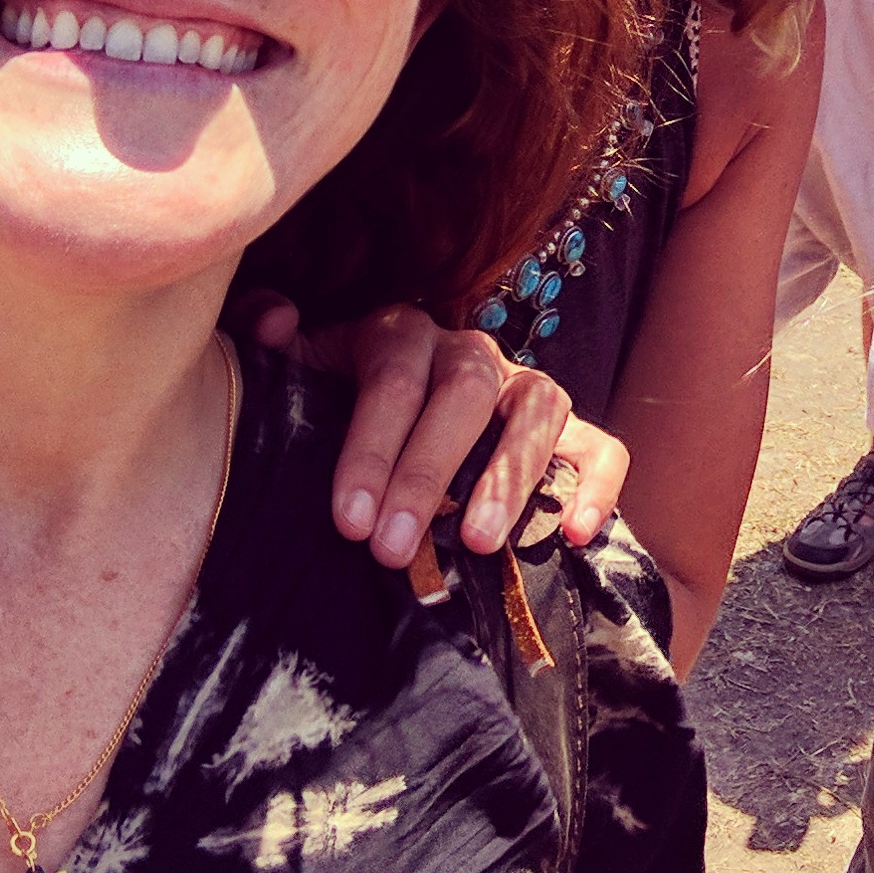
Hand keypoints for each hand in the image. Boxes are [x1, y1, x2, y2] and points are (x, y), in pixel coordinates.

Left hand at [233, 295, 630, 564]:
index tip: (348, 521)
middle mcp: (471, 352)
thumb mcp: (298, 372)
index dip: (371, 450)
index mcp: (402, 335)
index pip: (392, 381)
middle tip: (392, 551)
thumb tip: (273, 322)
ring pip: (539, 409)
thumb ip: (275, 344)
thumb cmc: (335, 407)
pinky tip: (576, 533)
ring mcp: (524, 387)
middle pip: (464, 394)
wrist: (392, 417)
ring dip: (510, 476)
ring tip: (478, 544)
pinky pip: (600, 444)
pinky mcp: (566, 428)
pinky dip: (597, 483)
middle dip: (427, 474)